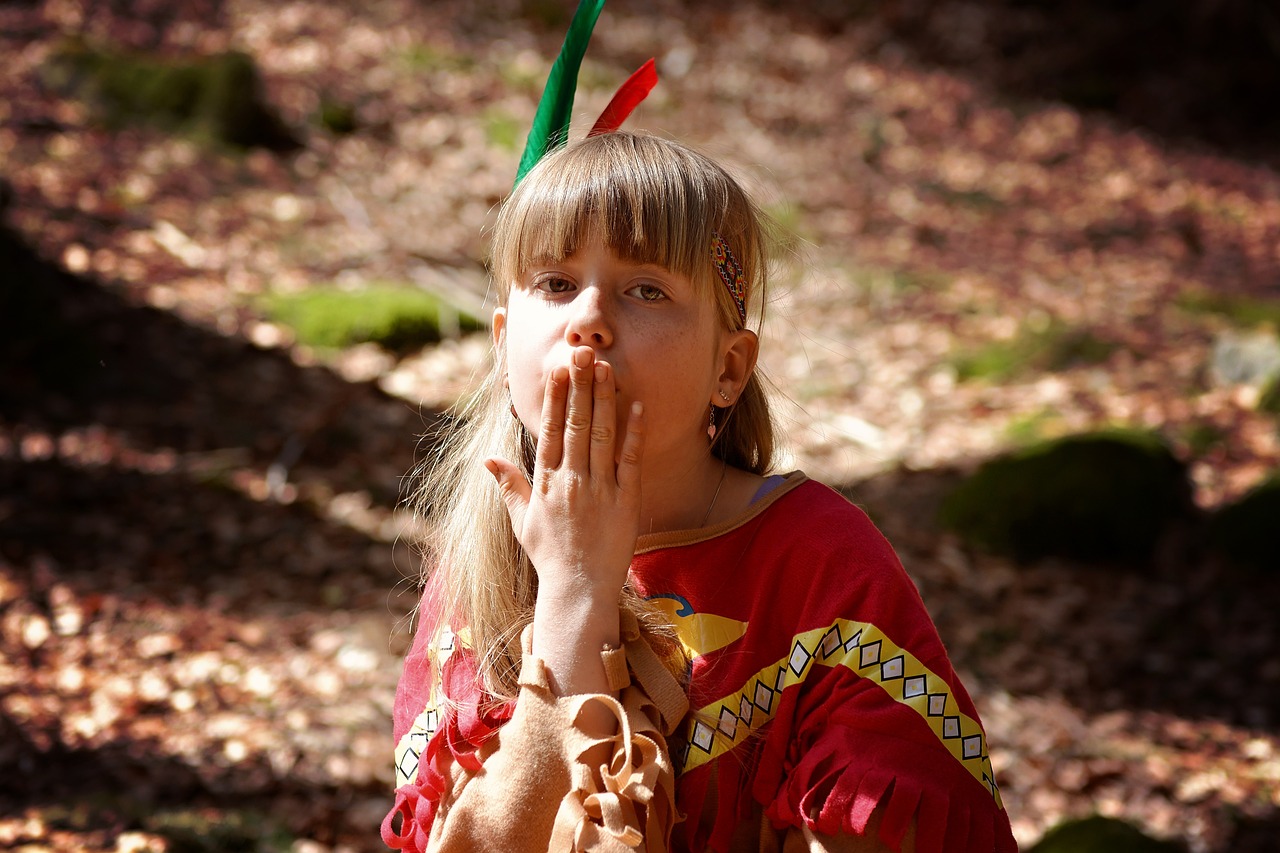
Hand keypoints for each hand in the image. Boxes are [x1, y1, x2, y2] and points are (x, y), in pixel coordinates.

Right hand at [485, 346, 644, 605]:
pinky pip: (630, 461)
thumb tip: (488, 459)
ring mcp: (599, 490)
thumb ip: (509, 486)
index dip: (554, 398)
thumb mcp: (522, 522)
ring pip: (601, 436)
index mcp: (546, 484)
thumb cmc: (550, 557)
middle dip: (579, 386)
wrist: (579, 591)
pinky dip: (633, 433)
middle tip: (582, 353)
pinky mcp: (626, 501)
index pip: (549, 431)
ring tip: (606, 368)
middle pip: (575, 425)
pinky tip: (636, 406)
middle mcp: (571, 482)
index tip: (556, 369)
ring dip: (604, 400)